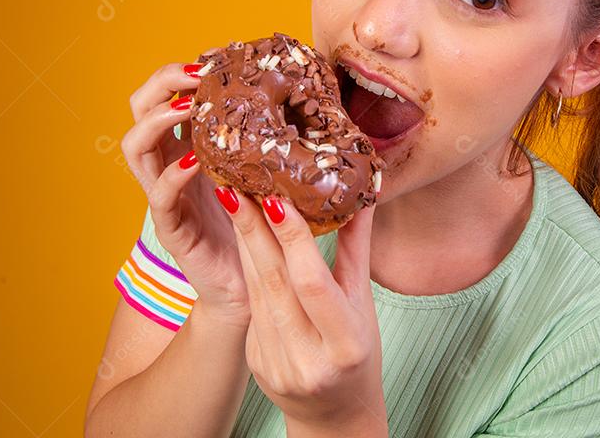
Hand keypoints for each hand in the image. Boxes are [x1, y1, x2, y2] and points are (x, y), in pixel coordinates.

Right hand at [120, 53, 249, 325]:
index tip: (211, 58)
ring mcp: (165, 196)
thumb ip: (266, 137)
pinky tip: (196, 162)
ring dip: (159, 119)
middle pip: (138, 110)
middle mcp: (168, 166)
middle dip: (161, 84)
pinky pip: (160, 196)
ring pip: (135, 147)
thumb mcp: (261, 169)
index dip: (179, 73)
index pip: (164, 96)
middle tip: (194, 75)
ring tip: (188, 107)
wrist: (252, 287)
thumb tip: (301, 91)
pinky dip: (173, 174)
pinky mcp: (172, 228)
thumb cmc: (259, 224)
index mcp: (187, 146)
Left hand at [219, 192, 387, 434]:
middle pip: (275, 282)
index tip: (276, 199)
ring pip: (256, 291)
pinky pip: (251, 306)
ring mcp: (276, 364)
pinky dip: (247, 269)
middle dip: (254, 230)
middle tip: (238, 185)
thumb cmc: (357, 354)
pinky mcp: (256, 363)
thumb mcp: (364, 305)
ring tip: (235, 200)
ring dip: (244, 243)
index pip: (312, 283)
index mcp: (345, 345)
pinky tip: (242, 239)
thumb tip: (362, 193)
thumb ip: (357, 249)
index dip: (293, 240)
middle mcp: (307, 358)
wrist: (334, 414)